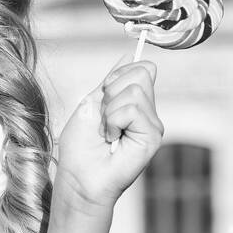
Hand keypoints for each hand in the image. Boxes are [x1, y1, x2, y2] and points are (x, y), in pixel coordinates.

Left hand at [54, 51, 164, 210]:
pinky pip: (133, 109)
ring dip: (110, 110)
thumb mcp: (92, 104)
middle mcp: (147, 112)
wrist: (79, 177)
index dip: (116, 77)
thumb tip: (130, 54)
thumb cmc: (80, 147)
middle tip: (103, 119)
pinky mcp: (153, 135)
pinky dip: (114, 121)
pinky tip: (113, 140)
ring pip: (135, 90)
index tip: (102, 98)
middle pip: (140, 73)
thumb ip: (112, 82)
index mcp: (133, 103)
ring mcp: (152, 123)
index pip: (140, 68)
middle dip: (112, 92)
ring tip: (107, 132)